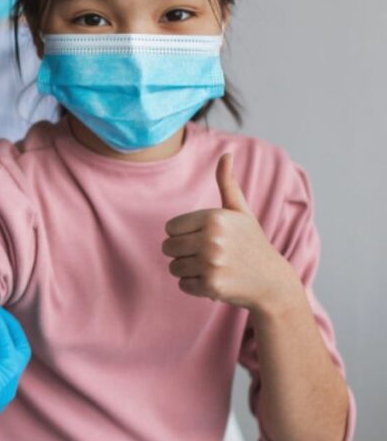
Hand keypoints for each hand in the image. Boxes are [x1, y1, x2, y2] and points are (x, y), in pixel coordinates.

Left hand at [162, 153, 301, 311]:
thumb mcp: (241, 211)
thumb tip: (226, 154)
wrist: (272, 281)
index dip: (183, 234)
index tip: (202, 237)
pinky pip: (182, 285)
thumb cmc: (251, 242)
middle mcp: (212, 239)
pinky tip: (216, 280)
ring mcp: (212, 263)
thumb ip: (227, 183)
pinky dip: (194, 286)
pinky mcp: (211, 286)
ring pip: (173, 267)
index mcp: (214, 217)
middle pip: (167, 247)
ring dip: (188, 270)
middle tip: (207, 254)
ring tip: (212, 267)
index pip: (170, 228)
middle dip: (182, 252)